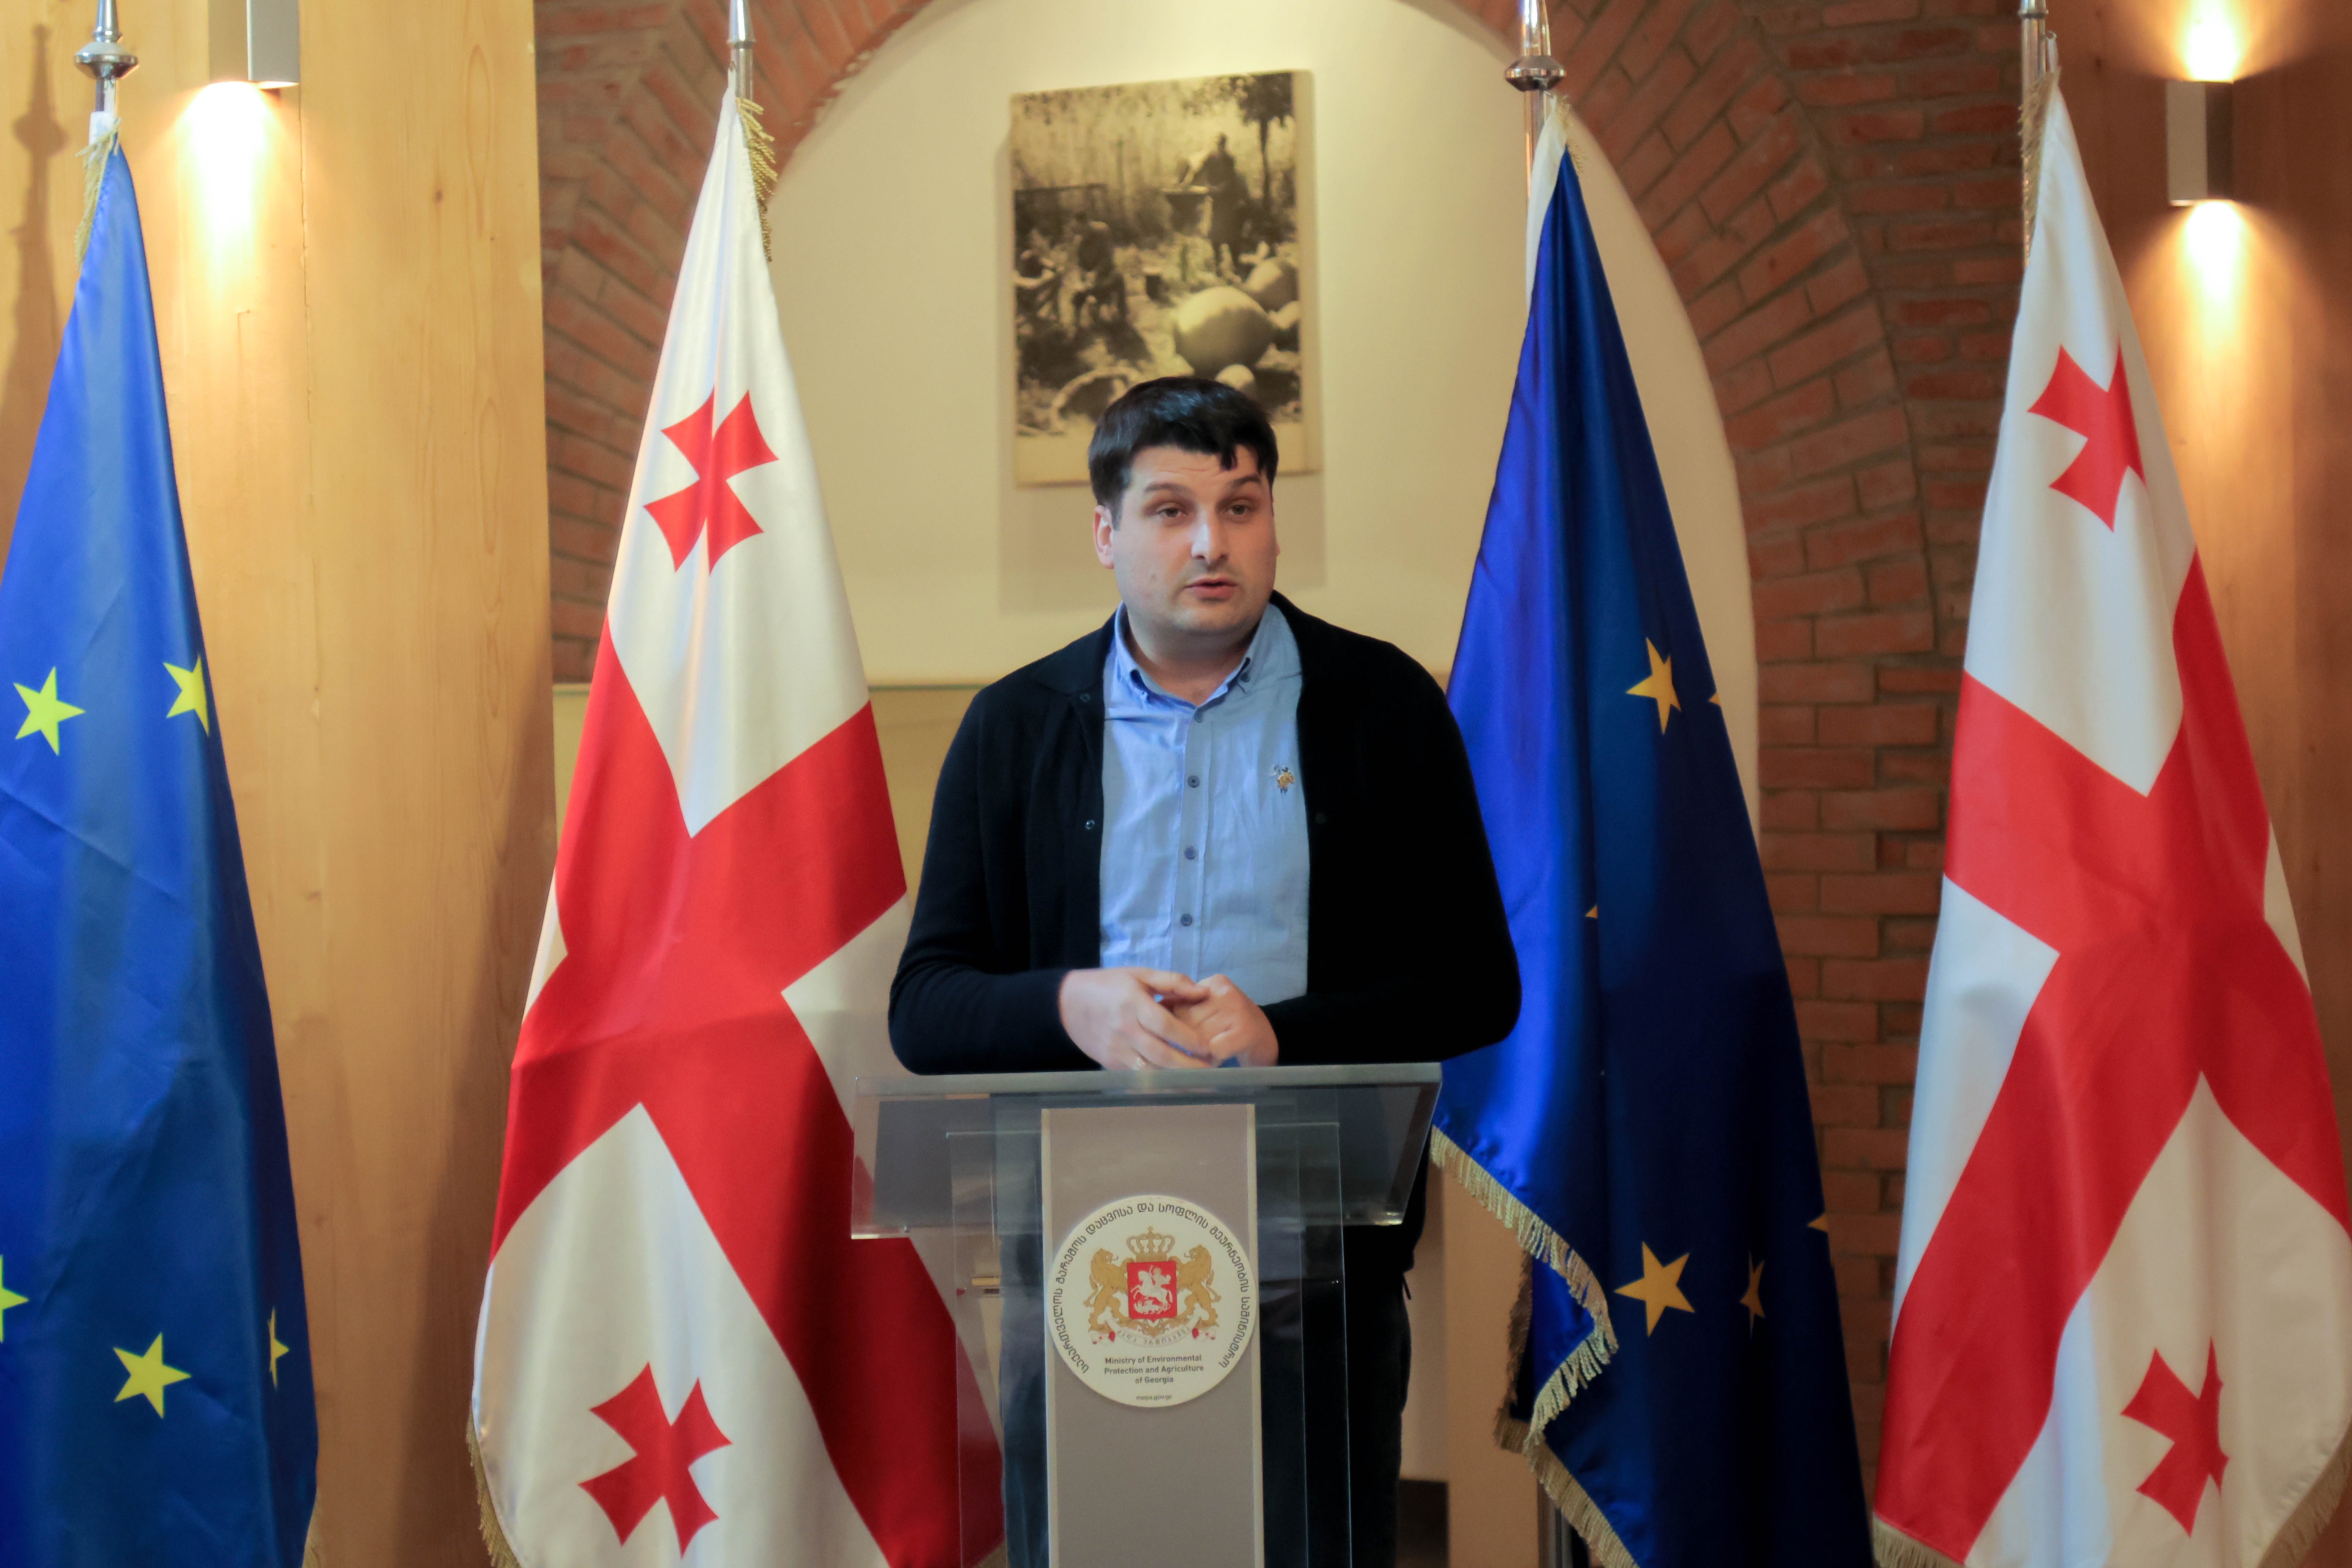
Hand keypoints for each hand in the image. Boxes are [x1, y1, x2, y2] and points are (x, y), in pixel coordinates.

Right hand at [1059, 968, 1214, 1069]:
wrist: (1067, 1003)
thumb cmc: (1109, 985)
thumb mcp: (1139, 975)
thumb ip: (1173, 981)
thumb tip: (1202, 992)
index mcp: (1132, 1003)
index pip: (1165, 1026)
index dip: (1188, 1039)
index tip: (1207, 1047)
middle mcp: (1124, 1029)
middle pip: (1160, 1054)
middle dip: (1187, 1065)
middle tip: (1209, 1069)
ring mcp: (1116, 1049)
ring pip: (1150, 1070)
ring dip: (1175, 1078)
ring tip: (1198, 1080)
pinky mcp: (1110, 1063)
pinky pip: (1137, 1075)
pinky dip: (1157, 1081)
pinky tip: (1175, 1082)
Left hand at [1169, 974, 1277, 1066]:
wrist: (1268, 1040)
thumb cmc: (1230, 1027)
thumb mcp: (1208, 1009)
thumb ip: (1183, 1005)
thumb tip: (1151, 1011)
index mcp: (1214, 982)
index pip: (1179, 1003)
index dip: (1175, 1024)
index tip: (1177, 1035)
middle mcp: (1225, 992)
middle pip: (1186, 1021)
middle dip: (1186, 1040)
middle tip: (1194, 1049)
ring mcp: (1237, 1010)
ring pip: (1198, 1037)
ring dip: (1198, 1053)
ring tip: (1207, 1055)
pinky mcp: (1244, 1031)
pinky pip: (1213, 1049)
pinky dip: (1212, 1059)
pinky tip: (1218, 1059)